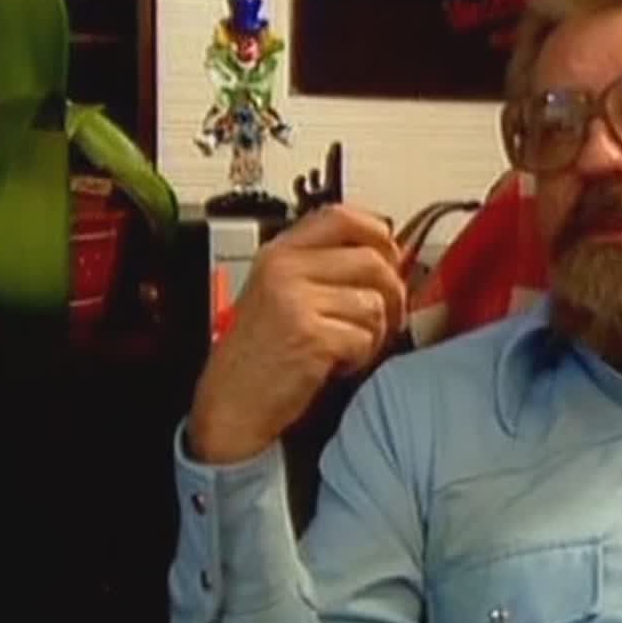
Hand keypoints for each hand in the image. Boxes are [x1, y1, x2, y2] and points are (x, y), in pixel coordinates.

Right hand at [186, 204, 409, 465]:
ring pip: (373, 302)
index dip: (376, 232)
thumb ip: (322, 269)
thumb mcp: (279, 295)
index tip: (390, 253)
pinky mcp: (311, 336)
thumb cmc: (258, 356)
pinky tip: (339, 363)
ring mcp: (296, 301)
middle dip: (391, 291)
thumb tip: (385, 256)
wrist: (230, 405)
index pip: (341, 217)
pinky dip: (362, 356)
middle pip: (371, 259)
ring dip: (374, 331)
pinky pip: (366, 337)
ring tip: (349, 346)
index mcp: (278, 253)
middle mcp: (285, 270)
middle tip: (386, 315)